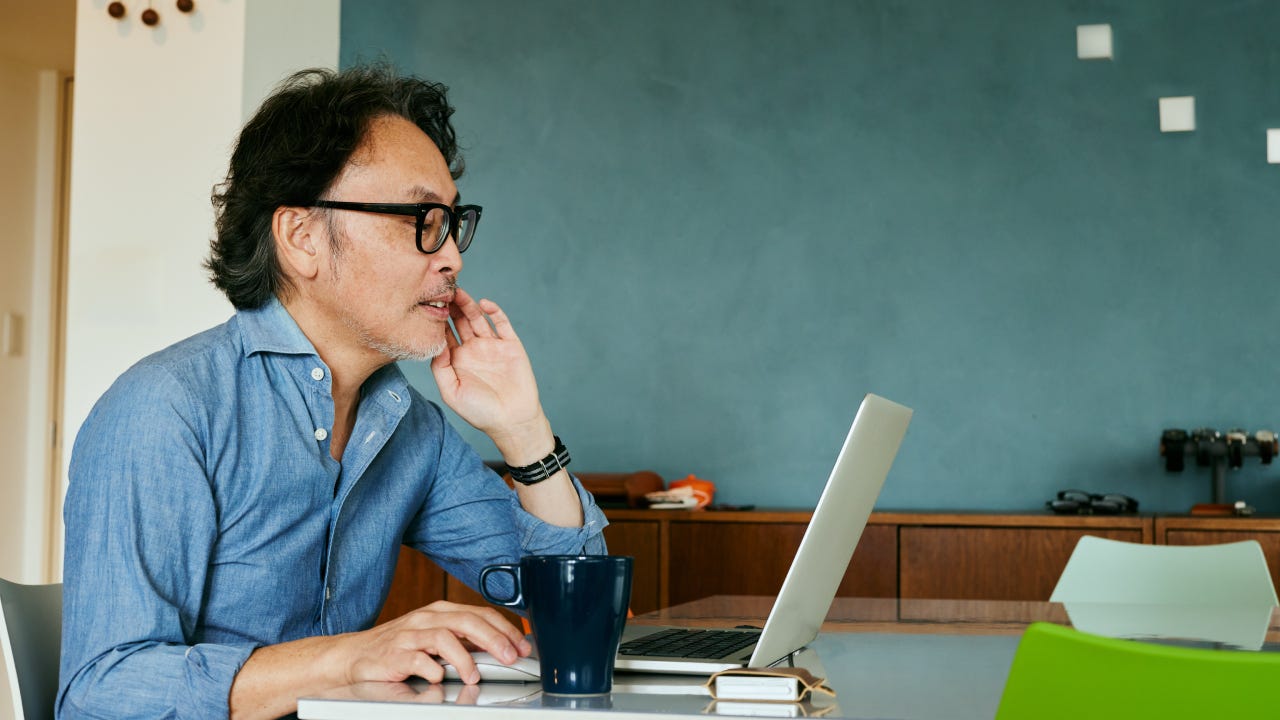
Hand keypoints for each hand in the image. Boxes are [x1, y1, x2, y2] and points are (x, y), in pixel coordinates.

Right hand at [332, 600, 531, 686]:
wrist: (354, 656)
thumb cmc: (397, 648)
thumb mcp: (433, 638)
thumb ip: (462, 640)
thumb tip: (498, 649)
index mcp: (440, 612)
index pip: (479, 614)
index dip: (504, 629)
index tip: (522, 645)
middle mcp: (426, 619)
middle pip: (467, 621)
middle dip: (494, 639)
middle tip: (510, 657)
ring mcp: (409, 635)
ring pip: (444, 636)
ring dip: (464, 658)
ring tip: (474, 675)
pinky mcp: (394, 654)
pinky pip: (417, 659)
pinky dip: (432, 669)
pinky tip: (439, 678)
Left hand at [430, 288, 552, 461]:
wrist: (513, 420)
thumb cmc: (481, 412)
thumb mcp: (451, 392)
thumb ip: (440, 368)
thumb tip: (435, 344)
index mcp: (457, 360)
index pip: (444, 334)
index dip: (436, 320)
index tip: (427, 304)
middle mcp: (474, 349)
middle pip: (460, 321)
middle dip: (451, 306)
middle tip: (442, 290)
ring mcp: (493, 346)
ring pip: (478, 318)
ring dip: (469, 305)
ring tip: (459, 292)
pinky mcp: (511, 345)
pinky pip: (502, 323)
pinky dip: (494, 311)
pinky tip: (484, 304)